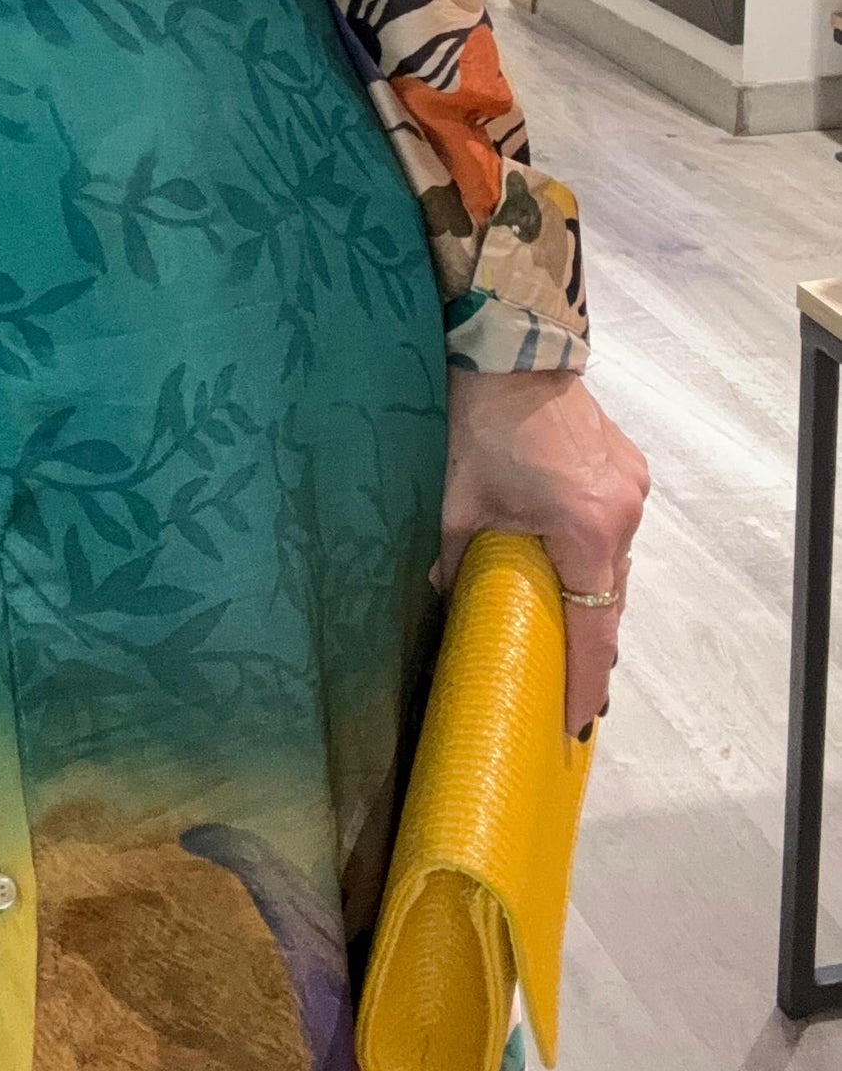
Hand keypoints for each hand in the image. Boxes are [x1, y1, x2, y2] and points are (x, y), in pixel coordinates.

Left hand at [439, 371, 648, 735]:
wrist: (506, 348)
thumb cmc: (476, 424)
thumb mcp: (455, 503)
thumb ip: (451, 564)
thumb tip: (440, 605)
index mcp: (586, 530)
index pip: (594, 627)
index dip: (586, 679)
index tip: (577, 721)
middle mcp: (622, 513)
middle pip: (609, 595)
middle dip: (590, 641)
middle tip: (564, 683)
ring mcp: (631, 485)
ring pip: (615, 561)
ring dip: (591, 591)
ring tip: (565, 629)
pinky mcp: (626, 464)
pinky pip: (613, 525)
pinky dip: (592, 551)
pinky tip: (567, 564)